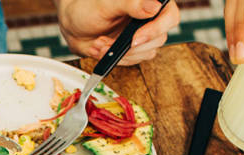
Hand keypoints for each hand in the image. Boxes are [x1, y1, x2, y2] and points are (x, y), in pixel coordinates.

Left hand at [56, 0, 180, 65]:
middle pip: (159, 38)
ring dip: (121, 53)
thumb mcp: (106, 4)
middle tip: (108, 42)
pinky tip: (101, 49)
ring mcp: (143, 34)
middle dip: (131, 46)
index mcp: (147, 2)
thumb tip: (153, 6)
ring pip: (147, 52)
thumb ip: (131, 3)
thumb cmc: (87, 9)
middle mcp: (150, 18)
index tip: (135, 38)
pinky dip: (116, 58)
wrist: (73, 26)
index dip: (156, 29)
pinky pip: (134, 60)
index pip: (170, 15)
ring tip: (100, 43)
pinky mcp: (134, 48)